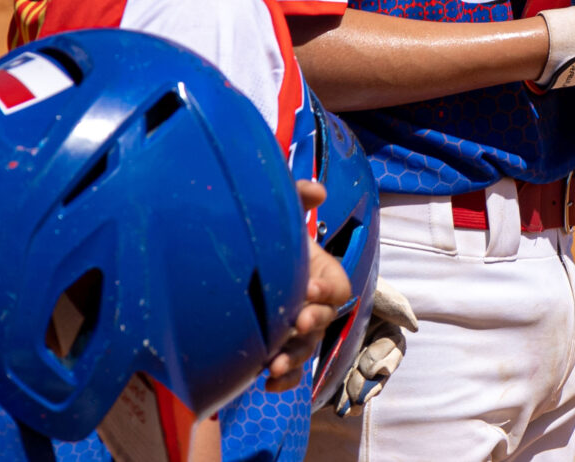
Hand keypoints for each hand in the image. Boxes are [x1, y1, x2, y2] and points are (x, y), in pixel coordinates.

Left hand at [265, 180, 355, 392]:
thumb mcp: (281, 213)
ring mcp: (296, 331)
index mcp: (321, 276)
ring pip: (305, 350)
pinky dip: (282, 381)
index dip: (328, 291)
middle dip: (313, 323)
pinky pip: (289, 372)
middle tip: (298, 322)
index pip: (338, 288)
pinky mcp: (277, 350)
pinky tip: (266, 383)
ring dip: (294, 359)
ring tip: (275, 365)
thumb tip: (317, 191)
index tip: (309, 288)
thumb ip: (298, 197)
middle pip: (324, 321)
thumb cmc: (267, 238)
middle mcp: (313, 306)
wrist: (236, 263)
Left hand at [333, 278, 418, 415]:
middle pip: (377, 374)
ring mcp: (353, 358)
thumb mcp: (377, 290)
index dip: (384, 361)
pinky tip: (330, 406)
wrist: (325, 285)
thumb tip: (413, 326)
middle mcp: (372, 347)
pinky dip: (337, 397)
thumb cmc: (357, 283)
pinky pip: (339, 385)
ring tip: (346, 408)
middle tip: (358, 395)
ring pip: (360, 383)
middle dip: (369, 386)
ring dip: (355, 397)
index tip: (371, 367)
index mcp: (386, 331)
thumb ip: (395, 306)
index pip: (392, 351)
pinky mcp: (333, 365)